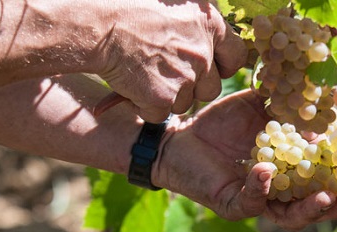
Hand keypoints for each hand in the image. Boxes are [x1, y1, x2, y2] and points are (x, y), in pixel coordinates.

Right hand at [93, 0, 245, 122]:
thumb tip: (209, 26)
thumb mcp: (176, 0)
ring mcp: (185, 78)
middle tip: (166, 71)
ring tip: (145, 72)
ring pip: (185, 103)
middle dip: (192, 86)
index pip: (235, 56)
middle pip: (211, 88)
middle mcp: (203, 53)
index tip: (208, 65)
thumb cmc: (131, 7)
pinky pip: (161, 114)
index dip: (221, 65)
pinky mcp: (163, 98)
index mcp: (210, 23)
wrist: (100, 26)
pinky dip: (145, 106)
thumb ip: (198, 16)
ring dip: (167, 96)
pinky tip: (133, 84)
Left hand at [154, 90, 336, 231]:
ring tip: (325, 197)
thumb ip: (288, 108)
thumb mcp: (260, 110)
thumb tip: (321, 108)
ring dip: (308, 209)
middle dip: (335, 206)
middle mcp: (276, 195)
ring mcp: (255, 203)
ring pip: (287, 217)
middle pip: (311, 211)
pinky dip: (260, 187)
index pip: (322, 185)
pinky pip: (251, 201)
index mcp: (289, 174)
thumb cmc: (222, 124)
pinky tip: (267, 169)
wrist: (181, 135)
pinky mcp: (232, 205)